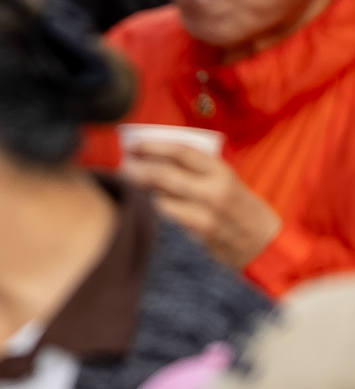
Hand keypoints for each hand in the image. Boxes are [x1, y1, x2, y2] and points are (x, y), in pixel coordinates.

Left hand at [123, 142, 281, 269]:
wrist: (264, 243)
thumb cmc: (239, 206)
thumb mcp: (225, 179)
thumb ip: (195, 168)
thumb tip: (152, 156)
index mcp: (221, 172)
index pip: (180, 151)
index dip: (152, 146)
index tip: (133, 145)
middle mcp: (214, 192)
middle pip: (164, 174)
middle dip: (137, 168)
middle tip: (123, 165)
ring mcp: (207, 215)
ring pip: (160, 199)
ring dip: (141, 191)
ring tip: (129, 184)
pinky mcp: (199, 235)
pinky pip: (168, 219)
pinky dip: (155, 210)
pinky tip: (146, 205)